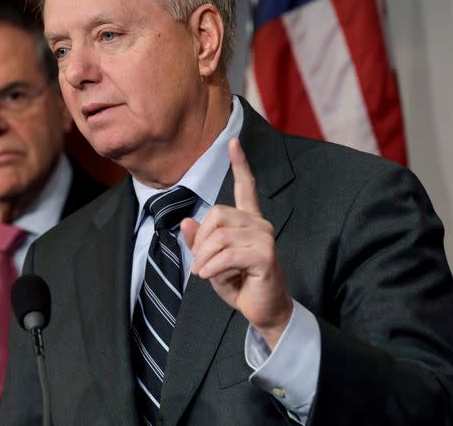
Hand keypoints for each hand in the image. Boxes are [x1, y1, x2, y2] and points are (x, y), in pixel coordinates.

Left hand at [182, 138, 292, 348]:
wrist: (263, 311)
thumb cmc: (239, 285)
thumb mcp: (212, 262)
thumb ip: (200, 242)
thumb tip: (186, 222)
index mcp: (248, 221)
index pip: (245, 187)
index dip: (240, 164)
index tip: (233, 142)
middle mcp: (260, 224)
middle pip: (216, 215)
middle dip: (201, 243)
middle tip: (202, 265)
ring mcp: (265, 238)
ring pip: (219, 237)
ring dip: (205, 259)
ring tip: (208, 274)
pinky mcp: (266, 256)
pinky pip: (227, 255)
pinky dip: (212, 268)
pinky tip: (211, 278)